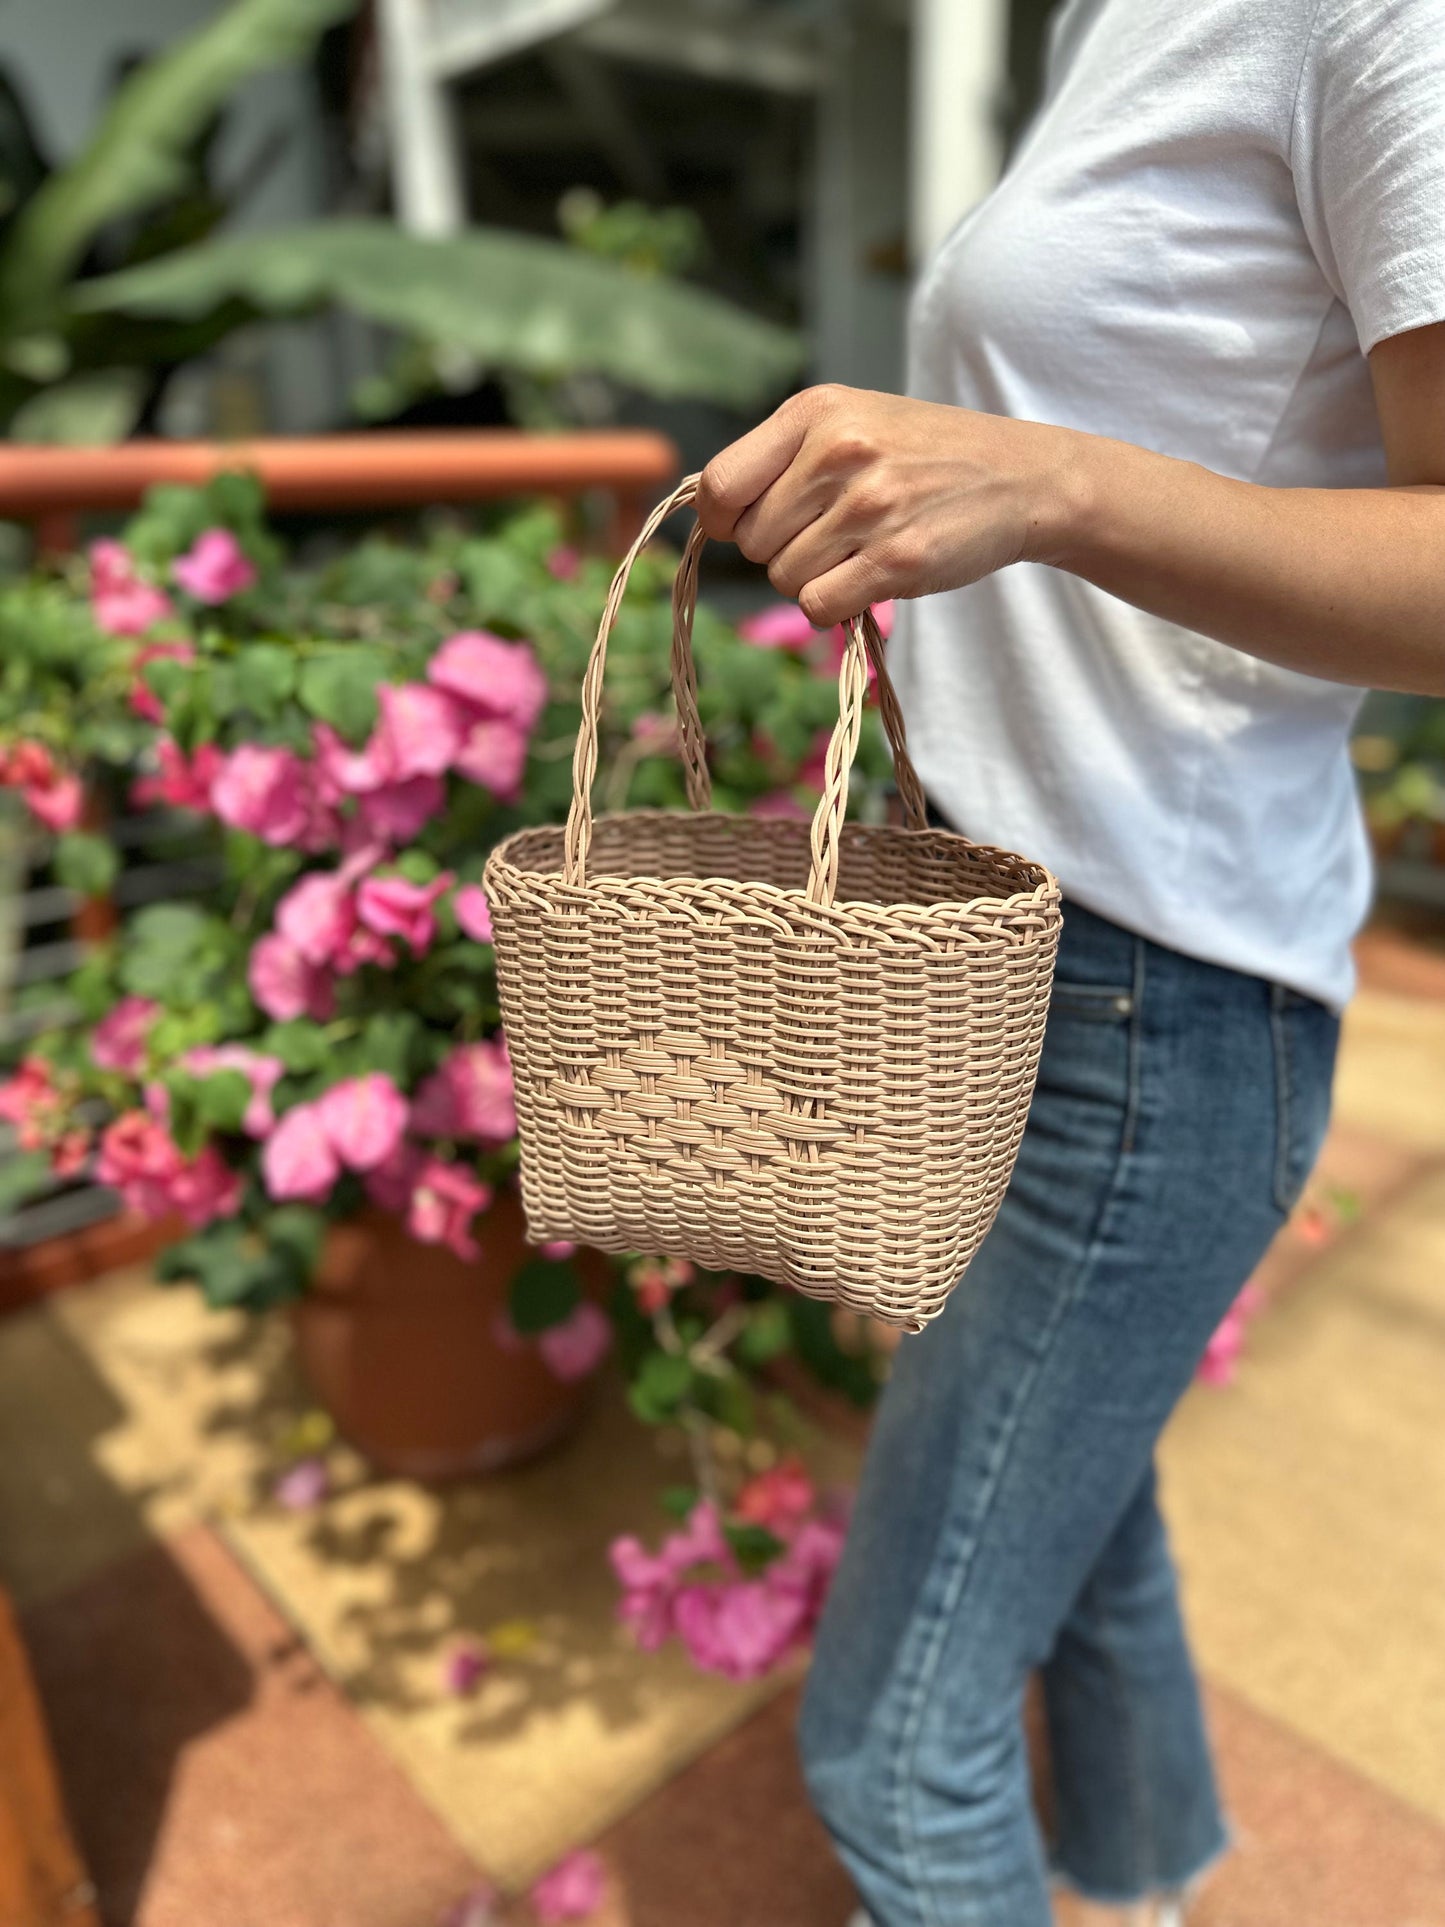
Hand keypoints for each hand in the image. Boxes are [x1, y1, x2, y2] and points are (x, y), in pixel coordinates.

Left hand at [695, 384, 1084, 626]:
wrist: (1018, 475)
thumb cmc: (920, 456)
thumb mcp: (849, 423)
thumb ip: (780, 458)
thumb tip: (711, 514)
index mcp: (815, 412)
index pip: (720, 485)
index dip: (724, 520)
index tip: (748, 525)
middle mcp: (838, 451)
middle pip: (753, 541)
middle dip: (780, 551)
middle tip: (830, 536)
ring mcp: (869, 506)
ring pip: (784, 579)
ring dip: (812, 580)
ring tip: (858, 551)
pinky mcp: (897, 558)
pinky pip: (819, 606)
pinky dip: (834, 607)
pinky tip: (866, 580)